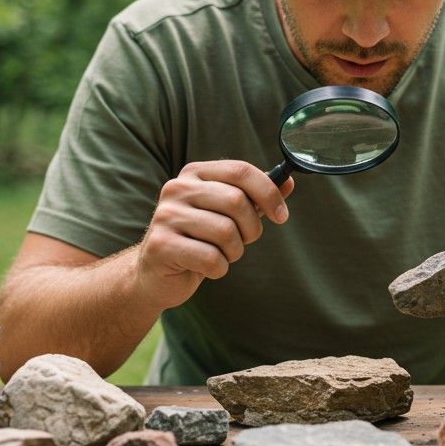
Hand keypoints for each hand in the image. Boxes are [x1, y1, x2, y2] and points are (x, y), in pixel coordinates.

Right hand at [135, 160, 293, 309]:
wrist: (155, 274)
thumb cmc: (198, 240)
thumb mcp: (227, 214)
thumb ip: (255, 197)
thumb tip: (288, 181)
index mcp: (195, 173)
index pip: (240, 171)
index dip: (269, 193)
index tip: (282, 216)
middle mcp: (177, 188)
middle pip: (236, 201)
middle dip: (251, 229)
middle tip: (243, 241)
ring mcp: (166, 216)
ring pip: (226, 232)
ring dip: (234, 252)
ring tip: (221, 255)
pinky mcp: (161, 245)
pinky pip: (211, 258)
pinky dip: (219, 269)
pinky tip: (205, 268)